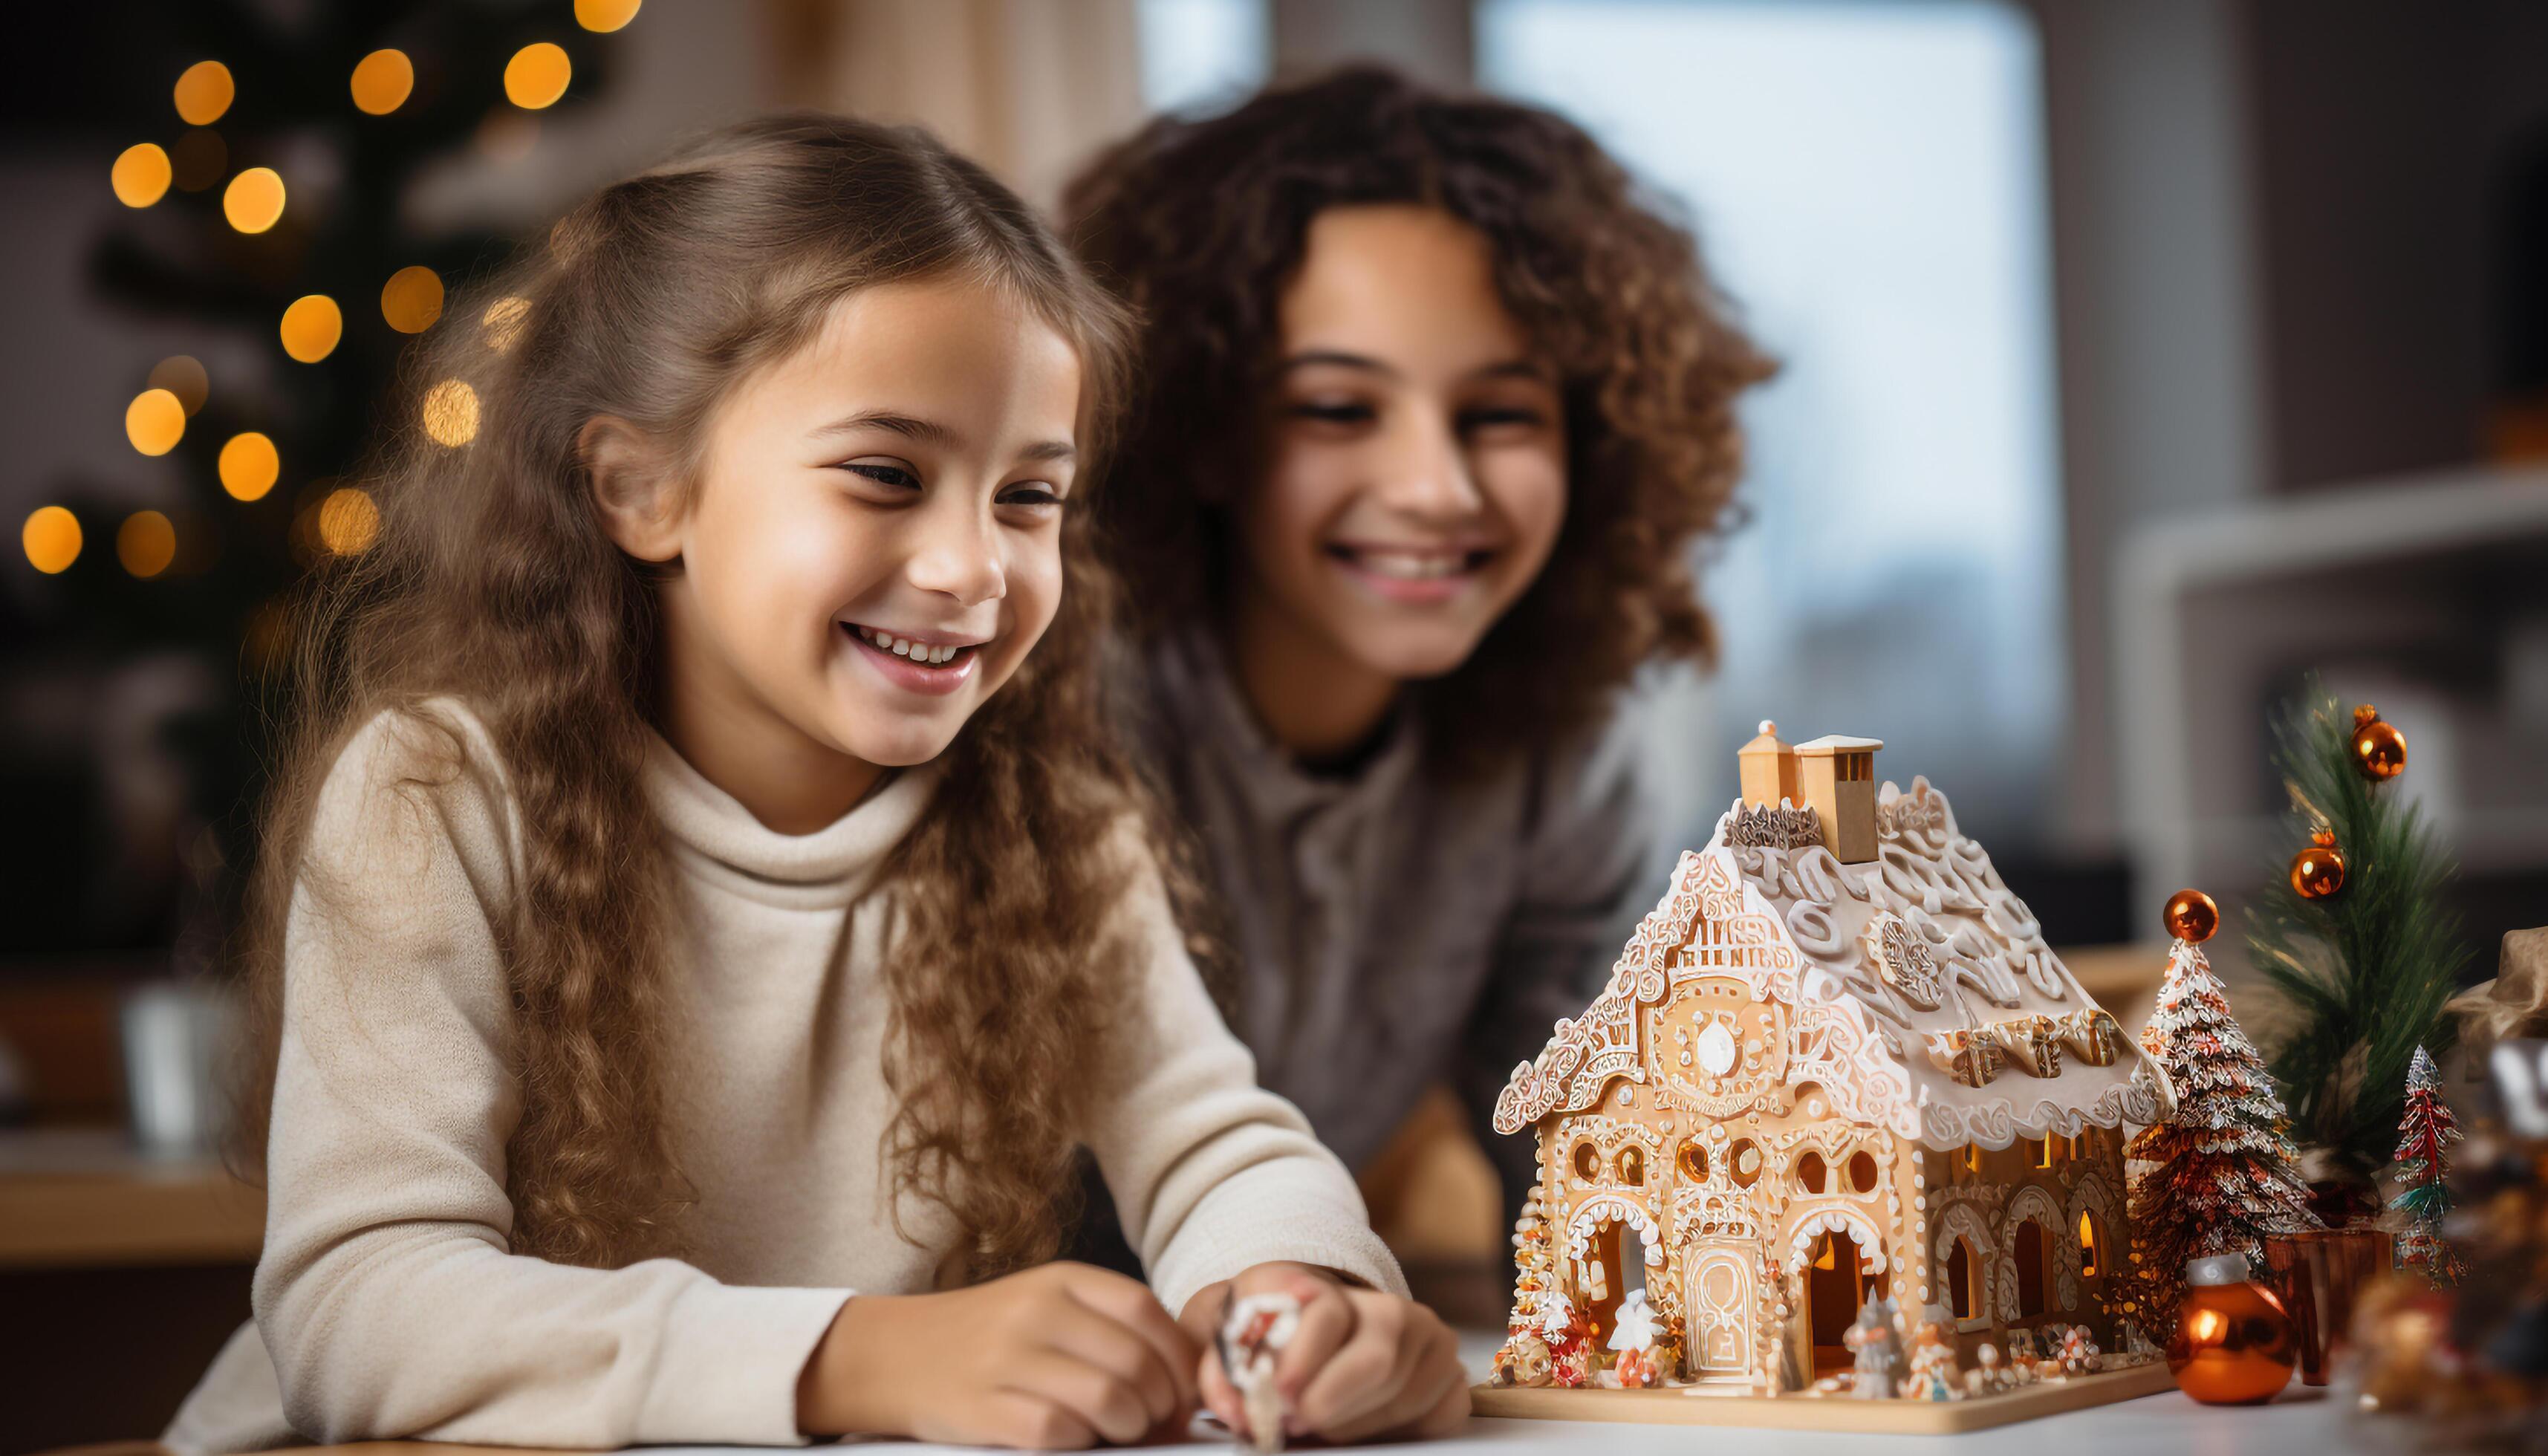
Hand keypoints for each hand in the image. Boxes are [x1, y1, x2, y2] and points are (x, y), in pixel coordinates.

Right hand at [798, 1261, 1199, 1447]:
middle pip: (1137, 1362)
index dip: (1180, 1358)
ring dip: (1128, 1428)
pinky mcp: (983, 1407)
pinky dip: (1078, 1443)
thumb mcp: (1047, 1306)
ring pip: (1108, 1399)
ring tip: (1117, 1433)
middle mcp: (1035, 1311)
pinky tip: (1071, 1439)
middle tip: (1154, 1423)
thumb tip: (1184, 1384)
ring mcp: (1006, 1358)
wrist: (893, 1356)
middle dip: (1160, 1405)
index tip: (1185, 1390)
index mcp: (1061, 1280)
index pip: (1147, 1313)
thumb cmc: (988, 1338)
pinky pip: (1058, 1432)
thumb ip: (1110, 1330)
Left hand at [1181, 1263, 1468, 1443]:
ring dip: (1354, 1424)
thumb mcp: (1236, 1347)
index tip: (1280, 1394)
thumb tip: (1236, 1412)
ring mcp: (1428, 1339)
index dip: (1304, 1360)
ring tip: (1322, 1424)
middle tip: (1298, 1423)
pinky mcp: (1450, 1375)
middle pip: (1377, 1360)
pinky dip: (1396, 1429)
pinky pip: (1437, 1414)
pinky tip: (1363, 1423)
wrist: (1316, 1346)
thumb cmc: (1275, 1349)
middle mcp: (1389, 1307)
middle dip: (1333, 1402)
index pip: (1328, 1314)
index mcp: (1330, 1289)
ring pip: (1402, 1395)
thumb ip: (1223, 1377)